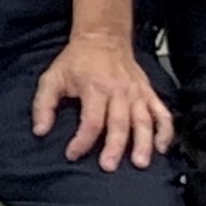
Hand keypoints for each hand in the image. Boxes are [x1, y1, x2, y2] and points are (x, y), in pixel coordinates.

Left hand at [29, 33, 174, 169]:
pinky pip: (162, 113)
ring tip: (140, 163)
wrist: (103, 37)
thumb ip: (44, 104)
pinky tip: (162, 147)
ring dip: (143, 143)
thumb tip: (40, 131)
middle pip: (119, 124)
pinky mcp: (149, 93)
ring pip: (143, 121)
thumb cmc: (76, 61)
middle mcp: (119, 91)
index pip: (91, 121)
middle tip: (108, 167)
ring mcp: (137, 93)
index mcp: (94, 88)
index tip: (72, 154)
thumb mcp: (52, 77)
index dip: (81, 141)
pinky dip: (165, 131)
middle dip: (114, 147)